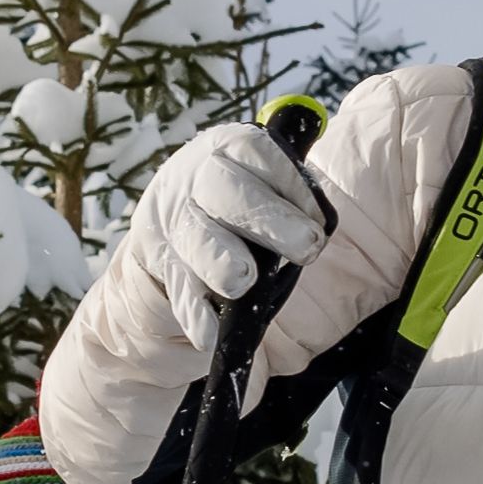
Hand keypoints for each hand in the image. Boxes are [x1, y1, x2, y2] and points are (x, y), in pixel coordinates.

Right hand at [130, 113, 330, 326]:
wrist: (172, 221)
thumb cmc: (239, 202)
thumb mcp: (261, 179)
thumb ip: (291, 193)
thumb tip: (319, 222)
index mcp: (227, 150)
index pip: (255, 151)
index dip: (289, 181)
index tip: (320, 216)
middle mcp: (195, 181)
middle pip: (224, 190)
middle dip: (266, 218)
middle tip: (306, 247)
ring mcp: (175, 224)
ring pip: (195, 239)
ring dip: (220, 260)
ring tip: (243, 281)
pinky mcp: (162, 265)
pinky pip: (179, 290)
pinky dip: (195, 314)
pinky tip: (210, 334)